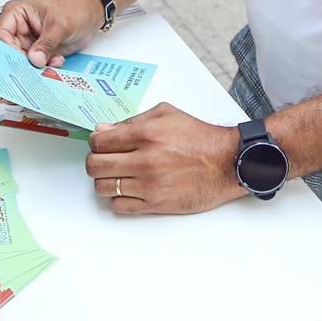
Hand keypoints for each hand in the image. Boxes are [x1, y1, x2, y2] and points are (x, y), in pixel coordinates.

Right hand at [0, 0, 102, 67]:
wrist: (91, 15)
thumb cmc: (74, 9)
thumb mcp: (60, 25)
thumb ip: (46, 43)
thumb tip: (34, 59)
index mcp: (16, 13)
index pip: (1, 35)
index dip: (7, 50)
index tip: (19, 62)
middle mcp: (18, 28)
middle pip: (9, 52)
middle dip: (23, 62)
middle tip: (34, 69)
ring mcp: (28, 41)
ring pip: (21, 62)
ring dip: (36, 66)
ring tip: (52, 60)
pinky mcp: (38, 52)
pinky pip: (34, 66)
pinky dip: (44, 68)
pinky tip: (56, 60)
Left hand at [85, 103, 245, 214]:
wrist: (226, 162)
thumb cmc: (198, 136)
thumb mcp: (165, 114)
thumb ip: (131, 121)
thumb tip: (103, 130)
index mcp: (144, 134)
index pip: (99, 141)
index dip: (95, 142)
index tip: (101, 143)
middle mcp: (144, 160)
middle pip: (95, 166)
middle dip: (95, 161)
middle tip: (104, 159)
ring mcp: (149, 185)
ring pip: (103, 188)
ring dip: (105, 181)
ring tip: (116, 175)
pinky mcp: (156, 204)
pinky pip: (120, 207)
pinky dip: (118, 199)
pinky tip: (128, 189)